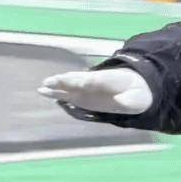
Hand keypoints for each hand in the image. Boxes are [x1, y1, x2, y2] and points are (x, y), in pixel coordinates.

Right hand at [37, 68, 153, 114]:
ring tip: (43, 86)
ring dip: (57, 86)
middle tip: (51, 81)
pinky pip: (68, 93)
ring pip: (70, 85)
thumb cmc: (138, 94)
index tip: (76, 82)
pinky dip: (58, 93)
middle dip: (66, 81)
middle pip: (78, 80)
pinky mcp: (83, 96)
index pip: (94, 79)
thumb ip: (129, 101)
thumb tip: (120, 101)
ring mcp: (87, 88)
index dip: (85, 80)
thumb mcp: (138, 99)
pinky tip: (45, 92)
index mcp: (109, 80)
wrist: (137, 88)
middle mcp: (95, 82)